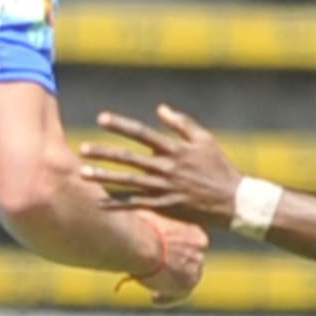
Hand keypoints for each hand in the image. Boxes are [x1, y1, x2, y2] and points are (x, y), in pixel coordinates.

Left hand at [83, 105, 244, 227]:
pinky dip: (118, 205)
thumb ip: (181, 123)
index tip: (101, 119)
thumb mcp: (204, 139)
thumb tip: (160, 109)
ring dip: (104, 177)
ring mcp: (164, 188)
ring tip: (82, 174)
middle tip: (83, 149)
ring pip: (128, 182)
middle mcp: (166, 168)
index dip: (120, 125)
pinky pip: (137, 205)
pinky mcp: (165, 206)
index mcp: (174, 149)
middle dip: (104, 153)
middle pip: (129, 159)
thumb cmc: (218, 167)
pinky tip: (100, 204)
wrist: (233, 201)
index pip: (141, 133)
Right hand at [127, 213, 207, 305]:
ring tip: (154, 292)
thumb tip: (140, 226)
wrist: (140, 244)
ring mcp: (196, 269)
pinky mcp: (187, 285)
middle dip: (176, 271)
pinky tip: (154, 299)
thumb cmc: (139, 228)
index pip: (190, 247)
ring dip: (171, 286)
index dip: (178, 255)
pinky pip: (179, 295)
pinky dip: (167, 298)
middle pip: (189, 264)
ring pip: (186, 280)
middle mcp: (200, 252)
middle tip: (161, 277)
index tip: (166, 259)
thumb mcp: (151, 221)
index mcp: (195, 234)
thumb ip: (155, 228)